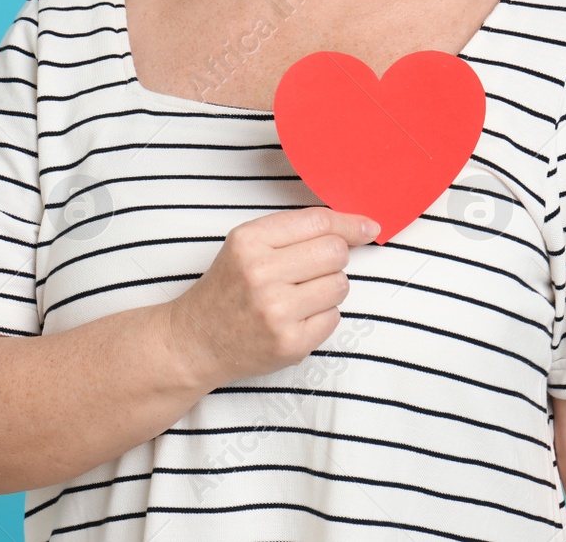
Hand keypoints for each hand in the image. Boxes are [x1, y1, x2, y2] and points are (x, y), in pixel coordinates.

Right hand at [168, 206, 378, 387]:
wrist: (196, 340)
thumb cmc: (228, 288)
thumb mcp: (246, 245)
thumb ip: (294, 231)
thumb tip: (361, 226)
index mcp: (249, 241)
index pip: (318, 221)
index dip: (349, 223)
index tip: (368, 228)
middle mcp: (261, 274)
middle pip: (335, 252)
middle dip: (335, 258)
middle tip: (313, 269)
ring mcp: (276, 311)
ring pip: (340, 284)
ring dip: (329, 288)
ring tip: (300, 295)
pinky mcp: (290, 343)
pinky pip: (335, 317)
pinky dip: (322, 316)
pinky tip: (296, 318)